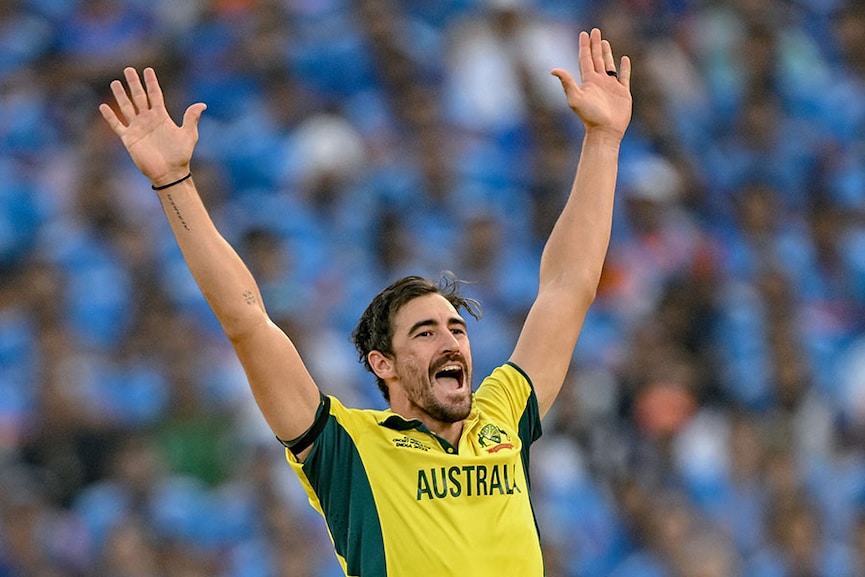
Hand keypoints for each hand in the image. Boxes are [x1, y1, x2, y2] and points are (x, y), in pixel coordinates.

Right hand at [99, 67, 206, 186]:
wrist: (170, 173)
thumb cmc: (181, 155)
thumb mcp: (188, 135)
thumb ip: (191, 118)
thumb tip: (203, 104)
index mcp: (161, 116)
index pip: (155, 95)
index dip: (151, 82)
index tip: (148, 70)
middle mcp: (148, 119)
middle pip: (139, 97)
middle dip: (134, 83)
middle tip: (129, 69)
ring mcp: (137, 128)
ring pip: (126, 107)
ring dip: (120, 95)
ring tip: (115, 82)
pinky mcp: (129, 139)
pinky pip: (117, 125)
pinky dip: (110, 117)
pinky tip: (103, 107)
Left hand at [551, 28, 631, 139]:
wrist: (605, 131)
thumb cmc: (589, 117)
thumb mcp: (575, 99)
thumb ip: (566, 83)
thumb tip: (553, 69)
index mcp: (588, 81)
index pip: (585, 59)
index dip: (584, 46)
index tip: (584, 34)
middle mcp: (599, 82)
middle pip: (596, 58)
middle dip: (595, 45)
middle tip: (595, 31)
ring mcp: (611, 86)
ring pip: (609, 65)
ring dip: (607, 53)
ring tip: (605, 41)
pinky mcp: (623, 92)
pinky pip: (624, 76)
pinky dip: (624, 67)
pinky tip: (624, 59)